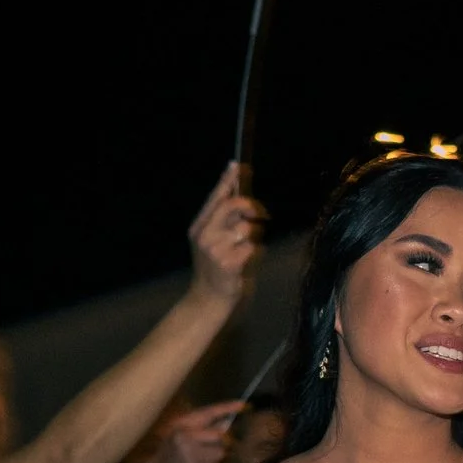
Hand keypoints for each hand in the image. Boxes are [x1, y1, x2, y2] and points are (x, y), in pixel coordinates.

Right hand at [127, 400, 245, 462]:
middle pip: (221, 436)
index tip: (246, 405)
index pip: (209, 412)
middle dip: (223, 444)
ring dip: (218, 460)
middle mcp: (186, 436)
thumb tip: (228, 424)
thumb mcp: (180, 434)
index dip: (229, 408)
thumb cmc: (171, 454)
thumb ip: (201, 427)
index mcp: (182, 424)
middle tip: (213, 450)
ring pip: (222, 454)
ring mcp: (191, 454)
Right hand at [187, 164, 265, 305]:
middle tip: (262, 214)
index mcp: (200, 226)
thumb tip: (240, 192)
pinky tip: (246, 262)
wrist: (210, 298)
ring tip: (247, 248)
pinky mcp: (228, 264)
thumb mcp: (215, 240)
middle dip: (251, 207)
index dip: (227, 179)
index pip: (215, 197)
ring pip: (246, 228)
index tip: (238, 165)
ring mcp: (215, 249)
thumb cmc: (218, 266)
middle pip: (233, 206)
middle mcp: (204, 235)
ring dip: (254, 237)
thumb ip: (225, 219)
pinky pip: (252, 247)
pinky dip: (255, 253)